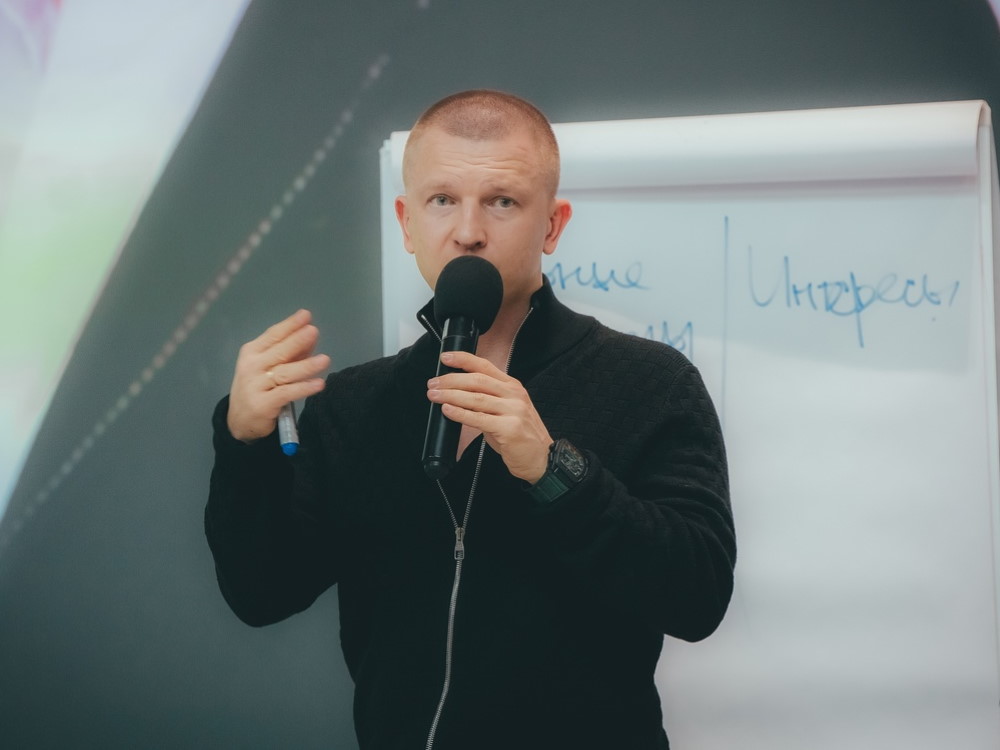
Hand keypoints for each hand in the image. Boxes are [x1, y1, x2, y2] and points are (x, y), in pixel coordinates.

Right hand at [227, 309, 329, 442]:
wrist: (240, 420)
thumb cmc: (259, 387)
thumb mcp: (269, 367)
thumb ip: (290, 353)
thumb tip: (312, 337)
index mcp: (252, 352)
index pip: (273, 335)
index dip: (289, 325)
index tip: (305, 315)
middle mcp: (252, 366)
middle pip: (278, 352)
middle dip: (297, 340)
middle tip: (313, 331)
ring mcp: (256, 385)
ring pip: (285, 373)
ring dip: (306, 366)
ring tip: (325, 360)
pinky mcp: (263, 404)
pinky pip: (286, 393)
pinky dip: (303, 388)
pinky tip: (318, 384)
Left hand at [427, 350, 550, 482]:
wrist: (541, 458)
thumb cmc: (520, 436)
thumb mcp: (507, 410)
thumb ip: (487, 400)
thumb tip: (457, 394)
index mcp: (513, 387)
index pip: (485, 367)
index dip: (464, 360)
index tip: (446, 358)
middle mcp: (514, 395)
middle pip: (478, 381)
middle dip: (451, 380)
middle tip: (433, 383)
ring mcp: (513, 411)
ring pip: (476, 398)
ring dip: (451, 395)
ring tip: (435, 395)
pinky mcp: (509, 429)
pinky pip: (479, 419)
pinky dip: (460, 414)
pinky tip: (448, 410)